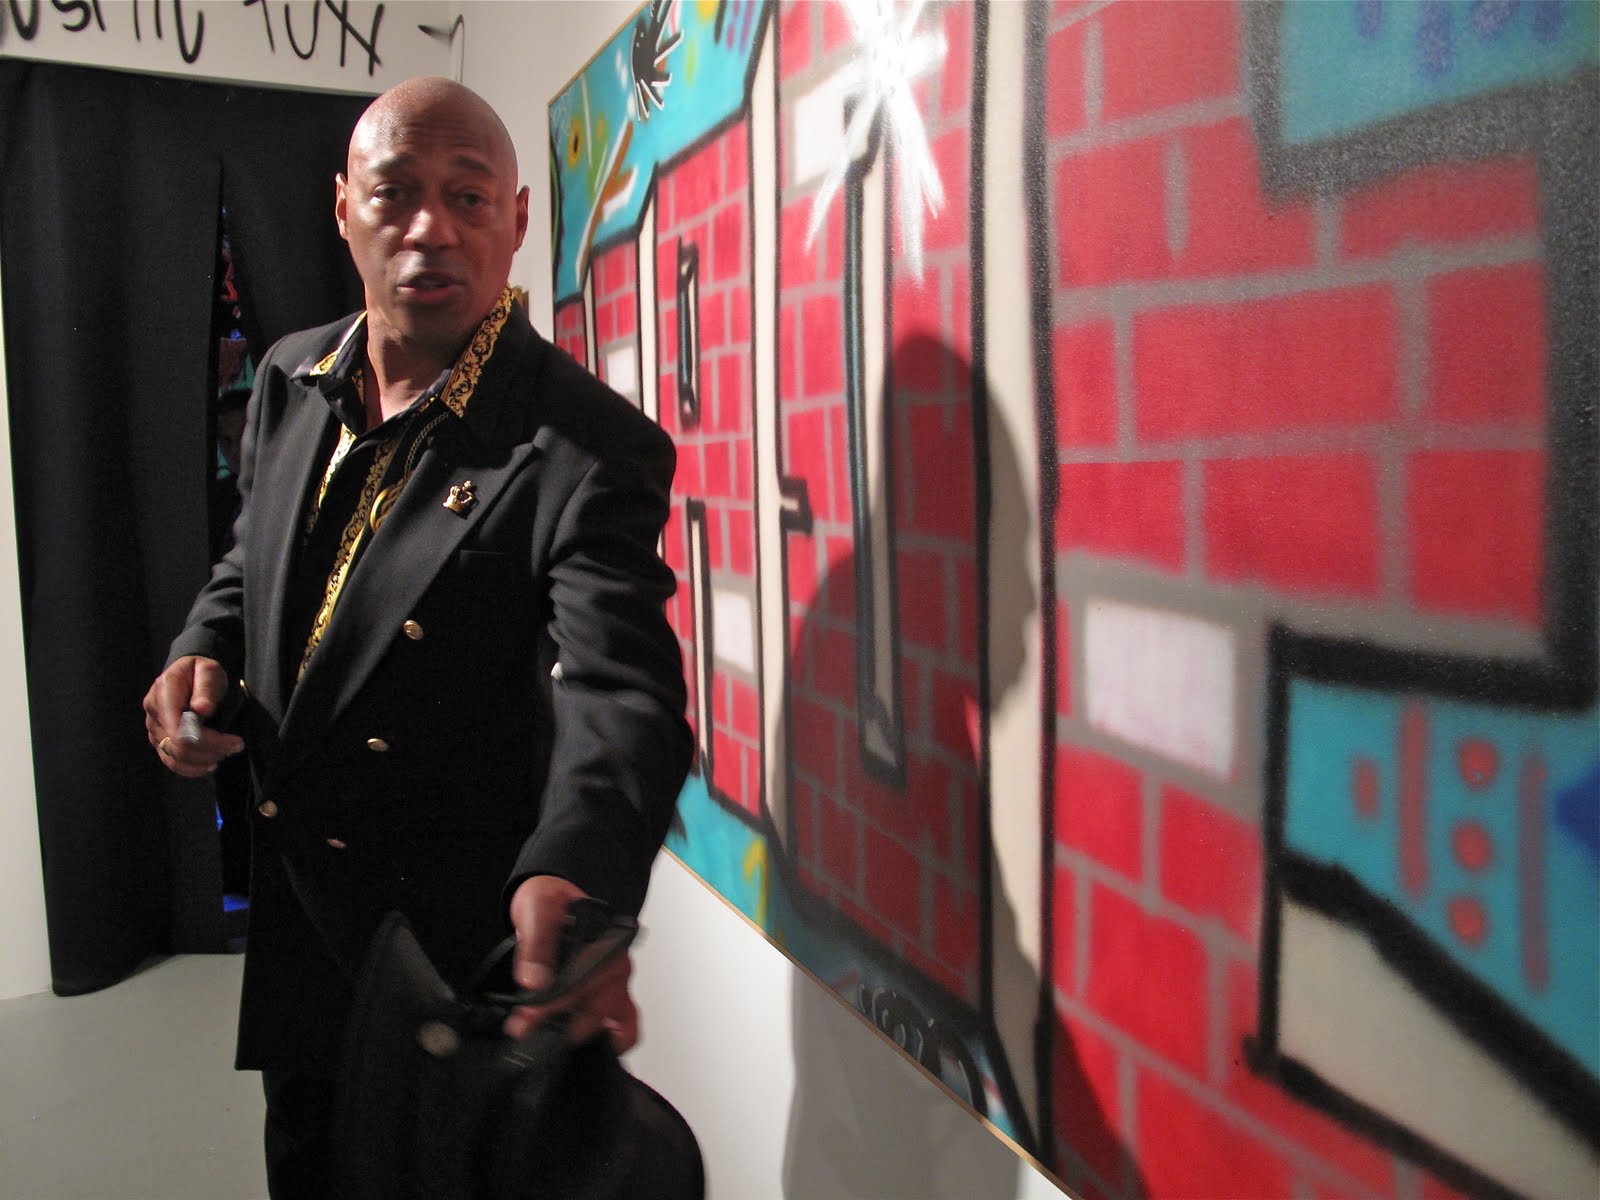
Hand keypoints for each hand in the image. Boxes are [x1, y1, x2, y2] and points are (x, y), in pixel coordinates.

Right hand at [142, 655, 244, 777]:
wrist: (188, 674)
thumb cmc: (200, 672)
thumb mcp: (209, 671)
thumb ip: (206, 689)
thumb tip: (202, 709)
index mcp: (163, 694)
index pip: (180, 729)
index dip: (208, 741)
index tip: (234, 741)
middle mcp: (154, 713)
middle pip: (178, 746)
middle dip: (211, 751)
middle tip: (236, 746)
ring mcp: (154, 728)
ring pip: (174, 757)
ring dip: (203, 761)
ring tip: (225, 753)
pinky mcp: (158, 738)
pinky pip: (170, 760)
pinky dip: (191, 767)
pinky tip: (209, 764)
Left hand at [505, 875, 638, 1052]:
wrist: (554, 903)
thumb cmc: (552, 902)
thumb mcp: (537, 907)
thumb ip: (536, 942)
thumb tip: (535, 979)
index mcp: (605, 938)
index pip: (586, 978)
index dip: (556, 1002)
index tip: (530, 1015)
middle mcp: (616, 963)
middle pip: (601, 1005)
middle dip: (562, 1024)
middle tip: (527, 1029)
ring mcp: (617, 983)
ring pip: (618, 1021)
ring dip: (584, 1036)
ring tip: (550, 1042)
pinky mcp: (613, 998)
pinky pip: (625, 1027)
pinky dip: (611, 1042)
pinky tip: (586, 1048)